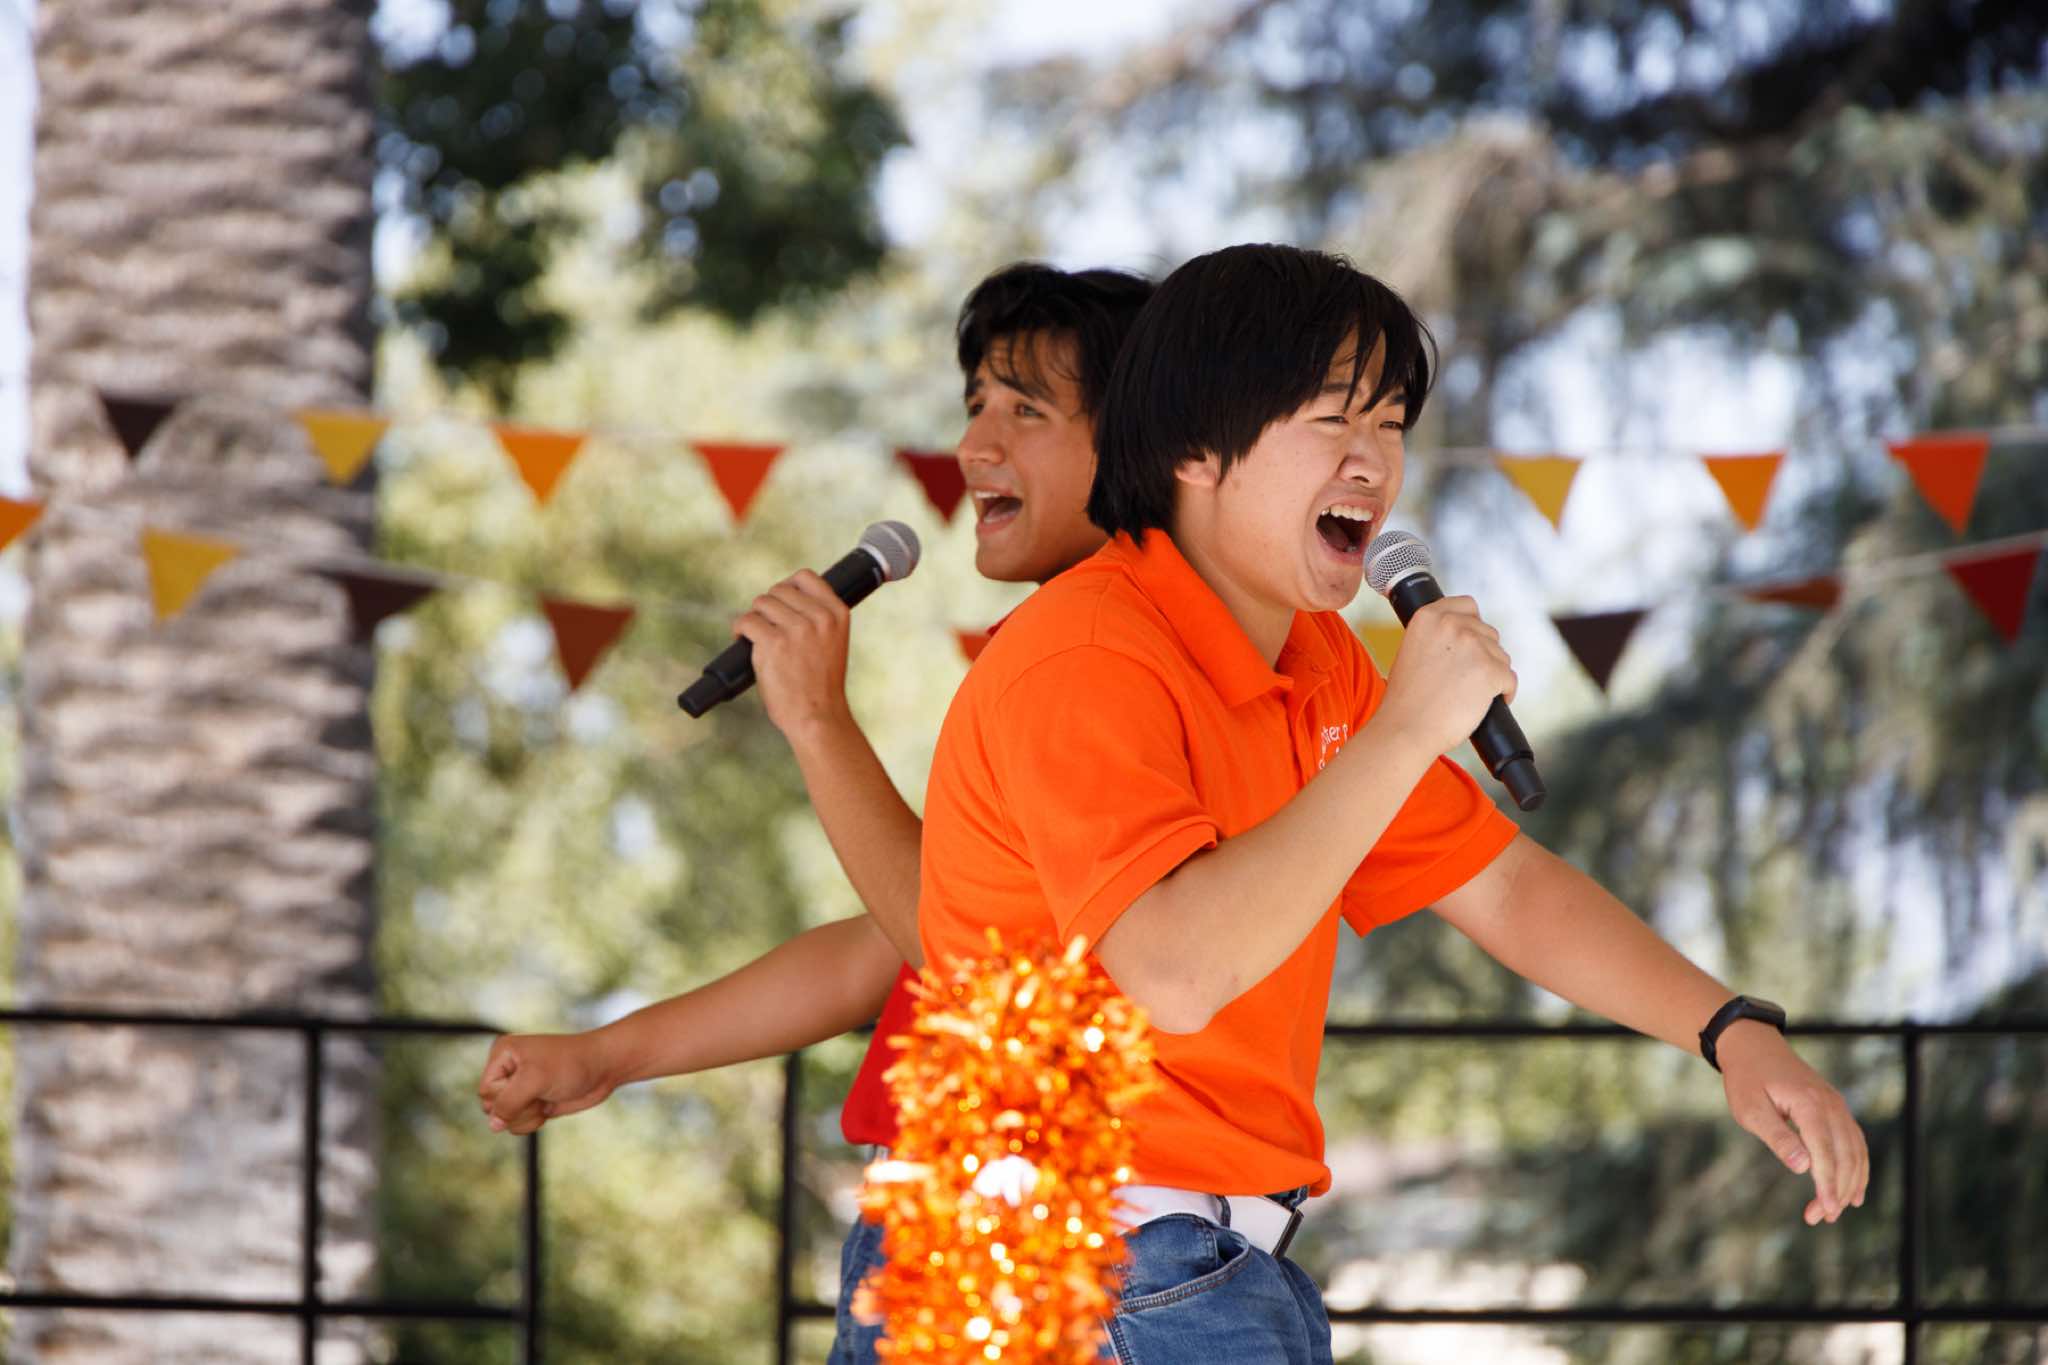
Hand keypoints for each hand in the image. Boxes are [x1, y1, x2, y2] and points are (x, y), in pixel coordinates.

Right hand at [477, 1032, 617, 1135]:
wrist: (603, 1068)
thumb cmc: (571, 1064)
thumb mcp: (535, 1079)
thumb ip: (508, 1103)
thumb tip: (493, 1125)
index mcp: (502, 1054)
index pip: (486, 1091)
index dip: (506, 1096)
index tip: (531, 1084)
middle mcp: (508, 1070)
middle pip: (492, 1107)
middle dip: (518, 1108)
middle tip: (541, 1092)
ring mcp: (520, 1088)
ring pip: (504, 1119)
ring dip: (527, 1116)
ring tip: (546, 1098)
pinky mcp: (532, 1102)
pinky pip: (517, 1124)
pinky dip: (532, 1122)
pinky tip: (548, 1106)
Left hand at [731, 570, 853, 740]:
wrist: (817, 716)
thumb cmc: (821, 685)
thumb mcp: (832, 642)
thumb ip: (817, 618)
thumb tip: (783, 597)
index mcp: (837, 614)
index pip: (806, 577)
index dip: (788, 587)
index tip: (781, 603)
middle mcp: (819, 617)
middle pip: (779, 590)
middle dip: (768, 607)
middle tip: (767, 628)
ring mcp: (796, 630)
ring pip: (760, 604)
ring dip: (754, 619)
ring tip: (756, 637)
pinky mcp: (772, 643)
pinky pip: (746, 622)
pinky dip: (740, 631)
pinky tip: (743, 641)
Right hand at [1379, 596, 1516, 758]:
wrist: (1406, 729)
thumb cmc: (1406, 700)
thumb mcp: (1410, 651)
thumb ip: (1436, 637)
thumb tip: (1463, 639)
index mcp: (1429, 617)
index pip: (1467, 605)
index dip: (1473, 624)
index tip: (1471, 640)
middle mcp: (1452, 624)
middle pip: (1487, 632)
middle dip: (1483, 654)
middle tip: (1468, 677)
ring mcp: (1473, 646)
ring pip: (1501, 656)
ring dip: (1493, 674)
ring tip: (1472, 693)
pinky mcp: (1490, 671)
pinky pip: (1509, 679)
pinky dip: (1504, 692)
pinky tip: (1488, 703)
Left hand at [1716, 1022, 1869, 1224]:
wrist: (1753, 1046)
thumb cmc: (1746, 1078)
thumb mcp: (1750, 1109)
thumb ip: (1777, 1137)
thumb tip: (1802, 1168)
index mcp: (1810, 1105)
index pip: (1825, 1152)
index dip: (1827, 1184)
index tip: (1824, 1211)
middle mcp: (1831, 1105)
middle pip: (1845, 1156)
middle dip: (1837, 1191)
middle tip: (1820, 1218)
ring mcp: (1837, 1105)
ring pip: (1855, 1151)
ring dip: (1849, 1184)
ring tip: (1834, 1211)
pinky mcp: (1836, 1108)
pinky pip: (1854, 1142)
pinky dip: (1857, 1168)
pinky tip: (1854, 1192)